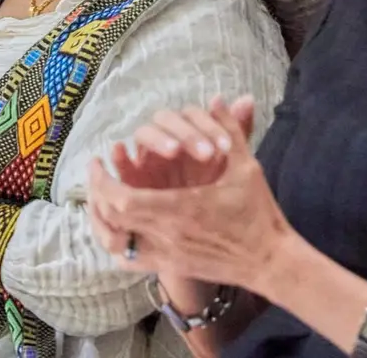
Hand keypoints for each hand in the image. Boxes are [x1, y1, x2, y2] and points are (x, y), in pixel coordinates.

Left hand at [87, 97, 293, 292]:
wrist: (269, 261)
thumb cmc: (258, 213)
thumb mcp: (246, 167)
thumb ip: (231, 130)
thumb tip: (221, 98)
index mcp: (180, 209)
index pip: (122, 199)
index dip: (102, 181)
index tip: (98, 161)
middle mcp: (167, 236)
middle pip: (111, 220)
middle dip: (96, 194)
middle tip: (96, 173)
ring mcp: (166, 256)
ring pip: (113, 245)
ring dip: (100, 220)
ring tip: (99, 197)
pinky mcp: (170, 267)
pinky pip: (128, 262)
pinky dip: (115, 244)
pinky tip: (116, 226)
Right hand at [112, 96, 255, 190]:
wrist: (205, 231)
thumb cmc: (217, 195)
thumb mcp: (234, 168)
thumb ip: (238, 133)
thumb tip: (247, 99)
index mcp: (190, 133)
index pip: (193, 115)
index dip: (209, 125)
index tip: (226, 147)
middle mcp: (167, 140)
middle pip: (167, 119)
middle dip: (186, 133)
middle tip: (206, 153)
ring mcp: (147, 157)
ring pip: (144, 134)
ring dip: (157, 138)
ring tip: (174, 150)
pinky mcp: (132, 179)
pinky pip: (122, 164)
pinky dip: (119, 156)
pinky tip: (121, 151)